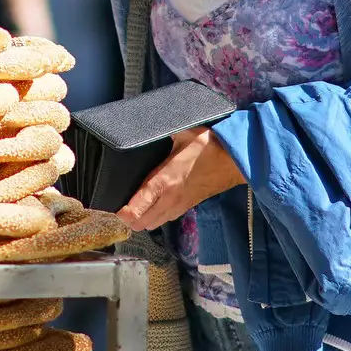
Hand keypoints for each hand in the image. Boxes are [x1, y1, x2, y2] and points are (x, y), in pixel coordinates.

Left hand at [116, 128, 246, 231]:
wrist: (236, 159)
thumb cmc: (210, 145)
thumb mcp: (181, 133)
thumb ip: (162, 133)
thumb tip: (148, 126)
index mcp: (164, 182)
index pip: (137, 208)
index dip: (122, 213)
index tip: (114, 208)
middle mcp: (170, 198)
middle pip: (142, 223)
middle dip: (128, 219)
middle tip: (119, 207)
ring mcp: (180, 205)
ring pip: (154, 224)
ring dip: (141, 220)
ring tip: (131, 209)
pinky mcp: (189, 205)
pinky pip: (166, 218)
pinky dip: (155, 217)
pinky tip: (151, 207)